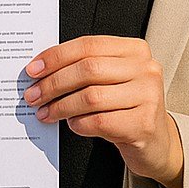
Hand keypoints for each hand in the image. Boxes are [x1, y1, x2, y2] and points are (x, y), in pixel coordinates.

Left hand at [25, 35, 183, 187]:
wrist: (154, 142)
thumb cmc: (126, 107)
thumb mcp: (111, 81)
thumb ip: (85, 69)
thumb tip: (41, 70)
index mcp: (134, 50)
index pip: (88, 45)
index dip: (56, 56)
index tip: (34, 69)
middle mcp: (146, 68)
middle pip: (88, 69)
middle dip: (54, 83)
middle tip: (34, 95)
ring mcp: (148, 95)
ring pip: (91, 96)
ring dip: (61, 106)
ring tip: (46, 112)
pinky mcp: (144, 123)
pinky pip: (100, 121)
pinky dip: (79, 123)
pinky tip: (73, 124)